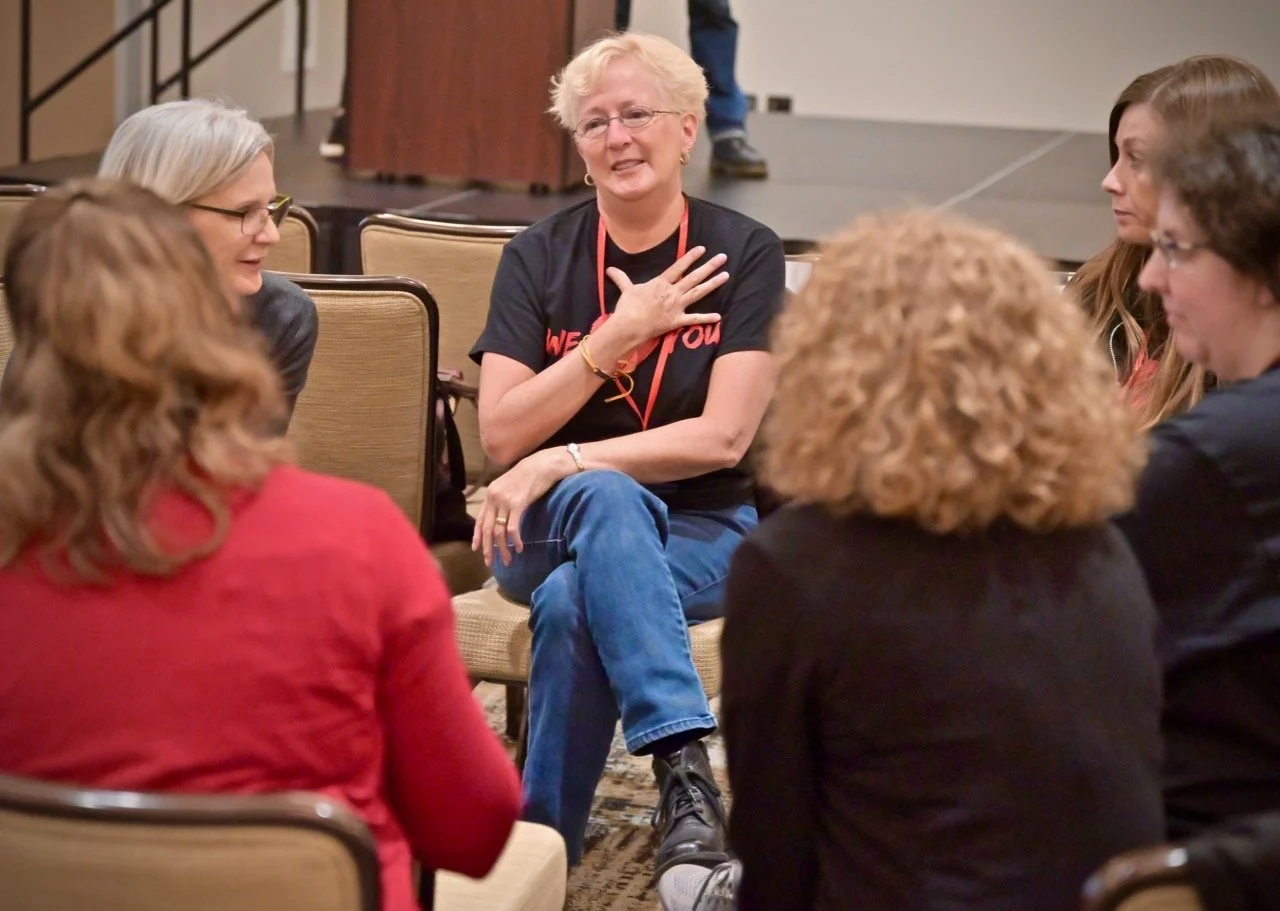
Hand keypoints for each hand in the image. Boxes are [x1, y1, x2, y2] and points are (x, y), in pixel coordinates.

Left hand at [471, 449, 570, 567]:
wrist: (541, 465)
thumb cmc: (529, 475)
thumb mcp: (509, 487)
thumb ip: (502, 500)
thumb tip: (500, 516)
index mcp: (490, 494)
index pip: (479, 519)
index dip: (477, 536)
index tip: (476, 549)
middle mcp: (494, 498)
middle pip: (487, 529)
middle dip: (488, 548)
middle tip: (490, 562)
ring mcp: (505, 501)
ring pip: (499, 532)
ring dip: (503, 549)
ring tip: (507, 560)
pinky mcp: (518, 504)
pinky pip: (513, 528)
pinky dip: (515, 540)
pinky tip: (519, 547)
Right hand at [605, 246, 728, 346]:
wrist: (630, 325)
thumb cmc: (628, 307)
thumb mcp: (626, 290)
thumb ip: (621, 278)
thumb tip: (609, 269)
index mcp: (661, 283)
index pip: (679, 267)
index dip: (691, 257)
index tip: (703, 249)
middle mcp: (672, 292)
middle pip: (694, 277)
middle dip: (709, 267)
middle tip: (723, 258)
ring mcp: (676, 306)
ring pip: (698, 293)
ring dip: (712, 284)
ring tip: (725, 276)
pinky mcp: (677, 321)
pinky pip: (694, 319)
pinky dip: (706, 318)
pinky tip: (719, 316)